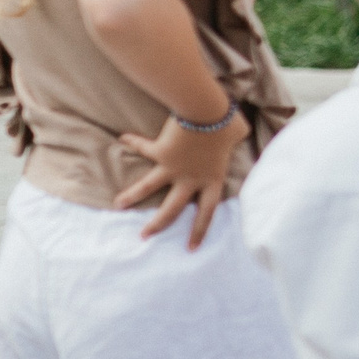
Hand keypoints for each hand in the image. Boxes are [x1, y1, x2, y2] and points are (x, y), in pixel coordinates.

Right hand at [113, 109, 251, 247]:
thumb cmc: (226, 123)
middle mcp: (190, 179)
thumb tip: (240, 133)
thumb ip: (237, 140)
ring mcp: (172, 167)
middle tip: (144, 236)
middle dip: (158, 224)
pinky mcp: (159, 152)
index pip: (207, 212)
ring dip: (131, 196)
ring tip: (118, 205)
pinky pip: (143, 147)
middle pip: (172, 209)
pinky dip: (132, 141)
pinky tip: (122, 138)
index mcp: (212, 179)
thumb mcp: (239, 135)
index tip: (191, 247)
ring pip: (148, 188)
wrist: (206, 111)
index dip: (199, 231)